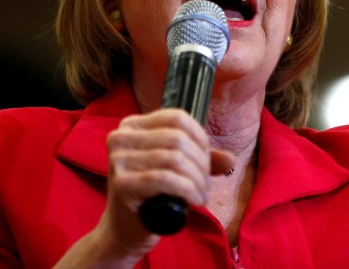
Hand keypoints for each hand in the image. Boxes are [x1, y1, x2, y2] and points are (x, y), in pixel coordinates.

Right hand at [85, 109, 235, 258]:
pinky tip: (193, 201)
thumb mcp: (178, 169)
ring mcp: (118, 160)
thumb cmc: (152, 195)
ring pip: (174, 159)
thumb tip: (230, 159)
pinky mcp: (121, 183)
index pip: (177, 118)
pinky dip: (186, 189)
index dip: (200, 138)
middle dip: (201, 163)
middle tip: (205, 185)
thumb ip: (202, 159)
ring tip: (201, 195)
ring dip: (197, 179)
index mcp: (133, 125)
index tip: (206, 161)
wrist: (125, 230)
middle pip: (178, 139)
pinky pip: (164, 179)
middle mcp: (121, 137)